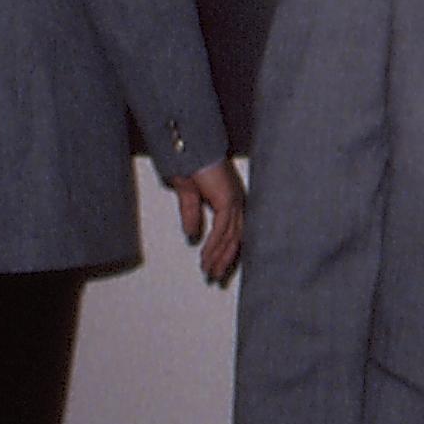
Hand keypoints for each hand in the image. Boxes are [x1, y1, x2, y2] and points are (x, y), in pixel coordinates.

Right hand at [173, 158, 244, 283]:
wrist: (188, 146)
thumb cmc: (189, 163)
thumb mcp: (187, 194)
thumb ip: (191, 213)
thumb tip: (191, 234)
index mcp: (230, 199)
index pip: (234, 230)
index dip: (227, 250)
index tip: (218, 266)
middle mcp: (236, 200)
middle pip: (236, 237)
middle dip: (225, 258)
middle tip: (216, 277)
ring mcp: (234, 200)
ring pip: (231, 236)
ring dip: (218, 256)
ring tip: (210, 271)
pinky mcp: (227, 199)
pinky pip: (222, 228)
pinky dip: (214, 245)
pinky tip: (206, 257)